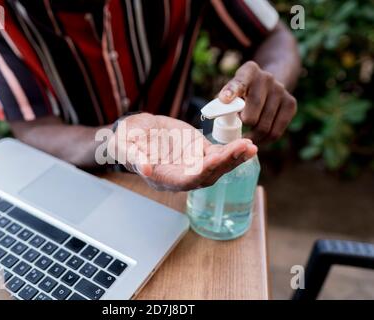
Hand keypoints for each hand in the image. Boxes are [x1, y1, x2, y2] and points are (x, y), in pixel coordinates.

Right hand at [107, 113, 256, 190]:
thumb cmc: (126, 141)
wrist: (135, 131)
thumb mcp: (125, 145)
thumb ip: (134, 156)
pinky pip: (218, 152)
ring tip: (250, 147)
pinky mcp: (199, 150)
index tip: (215, 161)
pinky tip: (246, 144)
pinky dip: (232, 149)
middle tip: (244, 149)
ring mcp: (192, 163)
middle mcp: (182, 174)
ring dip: (234, 157)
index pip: (187, 180)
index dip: (202, 172)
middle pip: (208, 174)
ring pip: (217, 165)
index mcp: (164, 177)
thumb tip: (144, 167)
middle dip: (226, 163)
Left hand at [219, 61, 296, 142]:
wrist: (268, 84)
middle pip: (251, 113)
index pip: (239, 83)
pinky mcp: (291, 103)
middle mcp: (266, 78)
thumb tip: (216, 114)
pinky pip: (276, 132)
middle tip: (237, 130)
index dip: (231, 91)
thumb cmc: (242, 92)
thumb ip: (222, 102)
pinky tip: (257, 139)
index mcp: (248, 71)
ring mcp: (281, 90)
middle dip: (242, 126)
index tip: (224, 99)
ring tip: (245, 137)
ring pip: (264, 126)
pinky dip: (265, 140)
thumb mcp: (231, 91)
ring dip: (252, 136)